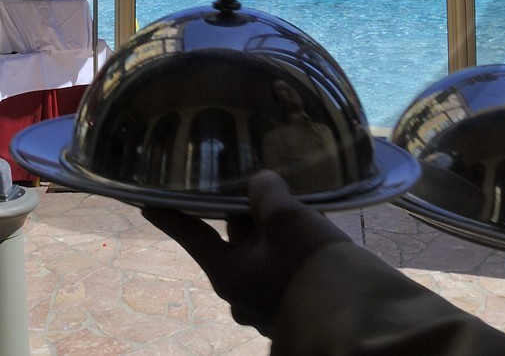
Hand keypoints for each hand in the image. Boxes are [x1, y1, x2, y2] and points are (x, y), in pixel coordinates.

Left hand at [142, 171, 349, 332]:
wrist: (359, 320)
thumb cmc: (311, 268)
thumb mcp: (286, 218)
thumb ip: (265, 193)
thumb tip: (260, 183)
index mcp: (227, 274)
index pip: (190, 234)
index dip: (170, 214)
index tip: (145, 201)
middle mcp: (240, 294)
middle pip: (231, 241)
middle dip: (241, 214)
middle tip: (252, 184)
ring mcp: (266, 306)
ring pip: (260, 255)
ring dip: (269, 232)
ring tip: (288, 203)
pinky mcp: (293, 309)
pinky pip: (281, 270)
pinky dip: (288, 249)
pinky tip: (309, 233)